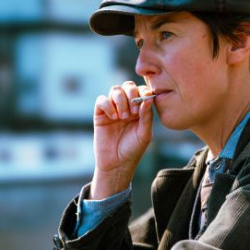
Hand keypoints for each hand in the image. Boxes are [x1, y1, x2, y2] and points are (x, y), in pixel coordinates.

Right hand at [91, 81, 154, 198]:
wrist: (117, 164)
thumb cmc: (133, 150)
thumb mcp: (144, 134)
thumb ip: (147, 116)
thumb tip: (149, 97)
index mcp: (140, 110)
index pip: (142, 91)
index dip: (143, 93)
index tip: (143, 105)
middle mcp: (126, 107)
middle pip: (128, 86)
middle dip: (131, 94)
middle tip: (133, 111)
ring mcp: (113, 109)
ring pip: (115, 90)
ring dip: (120, 100)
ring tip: (122, 117)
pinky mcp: (100, 114)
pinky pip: (101, 100)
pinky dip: (107, 105)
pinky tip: (113, 118)